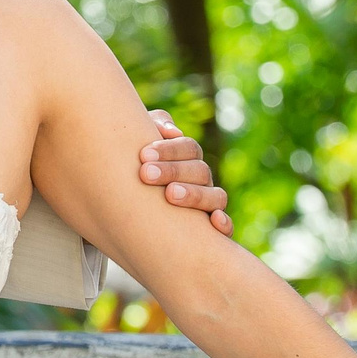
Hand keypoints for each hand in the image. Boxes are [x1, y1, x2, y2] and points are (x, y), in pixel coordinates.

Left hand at [140, 111, 231, 235]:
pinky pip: (227, 227)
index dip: (169, 150)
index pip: (188, 148)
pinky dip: (225, 223)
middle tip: (146, 174)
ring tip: (169, 194)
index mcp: (188, 159)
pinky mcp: (211, 231)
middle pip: (199, 170)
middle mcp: (202, 181)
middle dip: (172, 170)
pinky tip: (214, 220)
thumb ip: (154, 126)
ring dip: (194, 194)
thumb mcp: (140, 146)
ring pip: (216, 196)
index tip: (143, 155)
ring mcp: (209, 204)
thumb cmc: (136, 171)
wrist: (129, 211)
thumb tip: (173, 132)